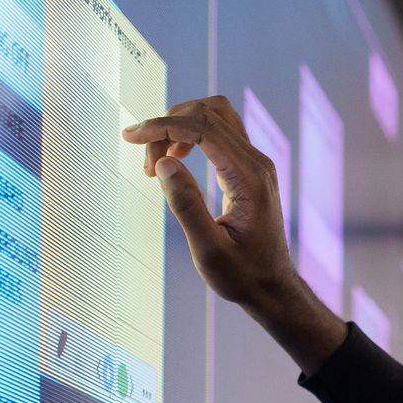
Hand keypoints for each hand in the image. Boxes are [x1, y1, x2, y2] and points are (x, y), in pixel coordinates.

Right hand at [122, 96, 295, 307]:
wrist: (272, 288)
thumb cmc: (244, 275)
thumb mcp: (209, 250)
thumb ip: (186, 205)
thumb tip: (164, 162)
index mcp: (250, 179)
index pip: (204, 129)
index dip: (162, 126)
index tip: (130, 136)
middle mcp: (257, 163)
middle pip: (208, 114)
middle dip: (167, 127)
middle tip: (146, 165)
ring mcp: (256, 163)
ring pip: (214, 117)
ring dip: (179, 126)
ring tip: (158, 161)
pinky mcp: (249, 169)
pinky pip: (218, 133)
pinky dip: (191, 135)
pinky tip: (175, 160)